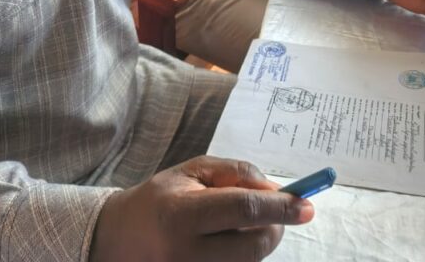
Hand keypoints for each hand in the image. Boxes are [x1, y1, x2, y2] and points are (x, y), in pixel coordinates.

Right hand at [89, 156, 312, 261]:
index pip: (243, 210)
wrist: (118, 238)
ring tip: (237, 225)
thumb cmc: (161, 198)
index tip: (307, 205)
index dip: (280, 207)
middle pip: (254, 246)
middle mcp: (185, 252)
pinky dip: (244, 256)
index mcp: (182, 214)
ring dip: (258, 242)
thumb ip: (237, 174)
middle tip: (277, 211)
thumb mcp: (194, 171)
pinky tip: (227, 242)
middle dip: (275, 226)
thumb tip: (277, 190)